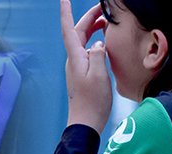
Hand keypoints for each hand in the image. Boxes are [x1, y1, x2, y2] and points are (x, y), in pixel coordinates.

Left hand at [59, 0, 112, 130]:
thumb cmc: (93, 102)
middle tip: (103, 8)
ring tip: (105, 21)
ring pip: (83, 40)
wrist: (86, 123)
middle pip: (77, 32)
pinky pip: (87, 50)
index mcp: (75, 57)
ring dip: (92, 28)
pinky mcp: (83, 73)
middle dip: (89, 17)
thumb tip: (99, 43)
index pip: (68, 29)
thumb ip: (99, 54)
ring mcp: (77, 66)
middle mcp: (74, 59)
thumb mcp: (100, 76)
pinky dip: (95, 41)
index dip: (66, 12)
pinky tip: (104, 43)